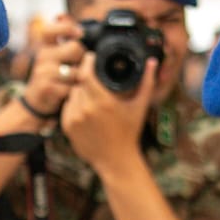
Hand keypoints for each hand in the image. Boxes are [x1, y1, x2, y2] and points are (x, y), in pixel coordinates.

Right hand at [21, 15, 84, 118]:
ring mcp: (43, 73)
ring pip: (76, 71)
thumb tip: (62, 16)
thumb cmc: (52, 76)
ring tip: (76, 82)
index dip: (66, 27)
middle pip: (75, 48)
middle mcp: (43, 56)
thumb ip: (62, 38)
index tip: (79, 33)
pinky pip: (71, 88)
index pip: (51, 29)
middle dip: (84, 58)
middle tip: (82, 67)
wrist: (37, 102)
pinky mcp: (47, 89)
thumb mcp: (55, 55)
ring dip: (81, 78)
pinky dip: (75, 92)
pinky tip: (71, 93)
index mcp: (46, 45)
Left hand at [60, 54, 155, 178]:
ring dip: (80, 93)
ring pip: (72, 94)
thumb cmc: (129, 133)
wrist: (116, 161)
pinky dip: (74, 106)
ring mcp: (75, 119)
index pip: (86, 73)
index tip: (91, 58)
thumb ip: (146, 83)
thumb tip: (152, 62)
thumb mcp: (140, 107)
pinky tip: (86, 112)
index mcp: (103, 102)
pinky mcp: (67, 127)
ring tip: (93, 99)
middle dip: (86, 79)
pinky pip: (67, 107)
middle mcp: (86, 109)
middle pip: (79, 82)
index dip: (87, 62)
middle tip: (96, 82)